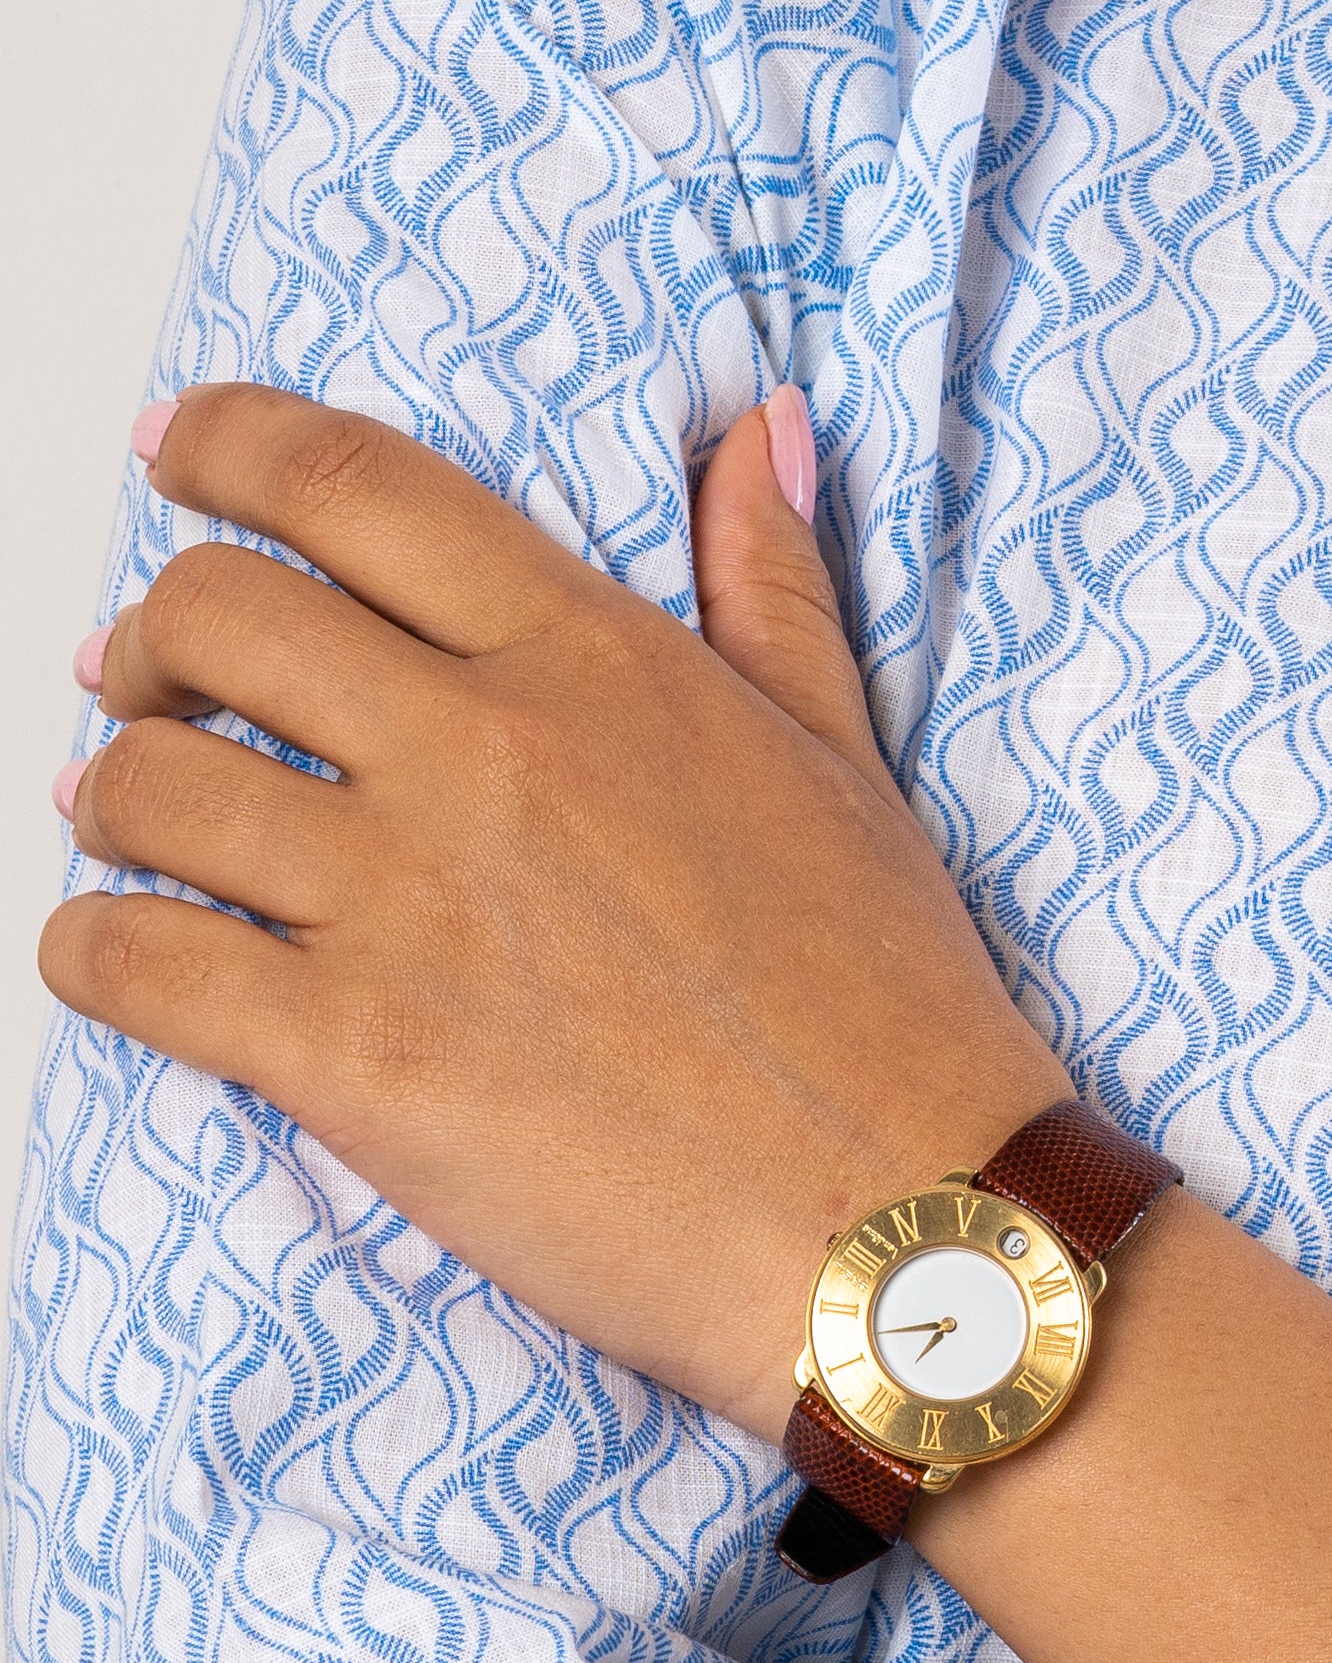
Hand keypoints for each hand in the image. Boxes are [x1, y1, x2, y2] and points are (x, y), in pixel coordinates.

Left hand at [45, 388, 1059, 1437]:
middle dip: (154, 642)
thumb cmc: (890, 1016)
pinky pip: (131, 963)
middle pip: (210, 611)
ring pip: (143, 784)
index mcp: (595, 661)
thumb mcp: (845, 763)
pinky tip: (133, 965)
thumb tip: (762, 434)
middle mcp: (483, 752)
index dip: (226, 445)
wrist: (907, 1227)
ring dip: (117, 801)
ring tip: (149, 839)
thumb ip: (772, 587)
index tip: (181, 455)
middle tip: (158, 692)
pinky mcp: (353, 1056)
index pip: (348, 483)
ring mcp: (408, 902)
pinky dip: (95, 954)